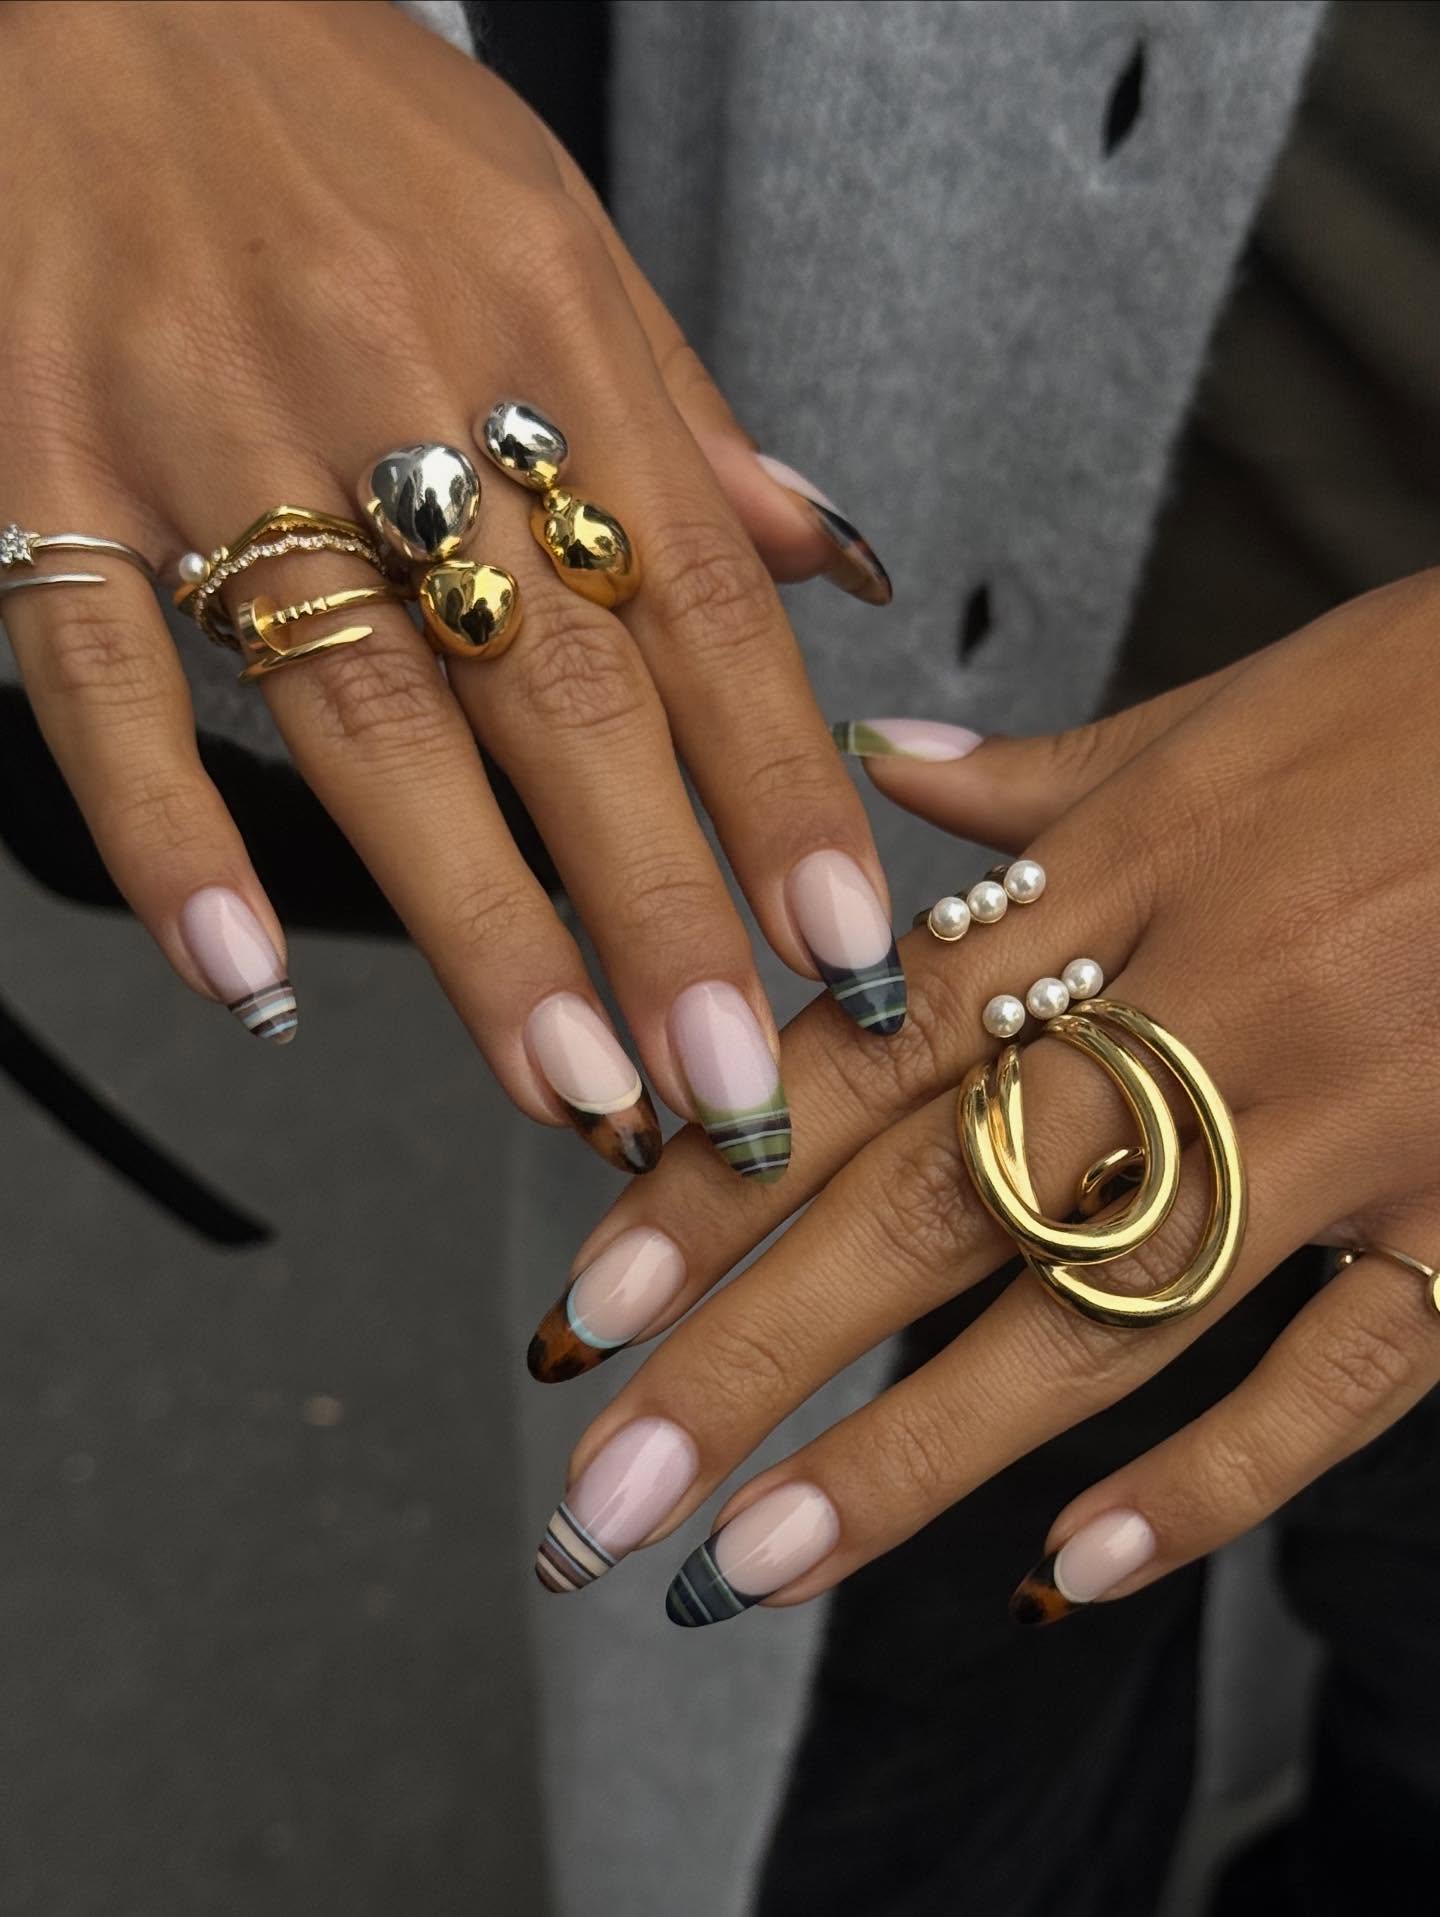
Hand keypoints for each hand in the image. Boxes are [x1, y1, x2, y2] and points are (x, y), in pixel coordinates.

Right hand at [0, 0, 896, 1179]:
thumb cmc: (324, 96)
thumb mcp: (545, 210)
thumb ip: (678, 406)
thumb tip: (826, 557)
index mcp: (544, 324)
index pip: (700, 602)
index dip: (781, 789)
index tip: (847, 942)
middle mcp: (394, 387)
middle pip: (558, 692)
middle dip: (659, 909)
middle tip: (731, 1084)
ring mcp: (207, 432)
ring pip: (364, 714)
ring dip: (476, 923)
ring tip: (563, 1080)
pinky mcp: (39, 460)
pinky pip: (99, 668)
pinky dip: (166, 828)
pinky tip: (240, 972)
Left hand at [530, 571, 1439, 1621]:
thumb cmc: (1424, 703)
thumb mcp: (1212, 713)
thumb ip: (1037, 785)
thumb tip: (889, 771)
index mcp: (1114, 884)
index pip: (866, 1055)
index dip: (716, 1180)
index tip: (591, 1302)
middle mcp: (1196, 1013)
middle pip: (932, 1208)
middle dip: (753, 1360)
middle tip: (605, 1493)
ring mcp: (1336, 1125)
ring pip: (1094, 1317)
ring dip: (914, 1457)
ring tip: (757, 1567)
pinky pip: (1342, 1377)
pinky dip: (1221, 1478)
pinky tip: (1085, 1568)